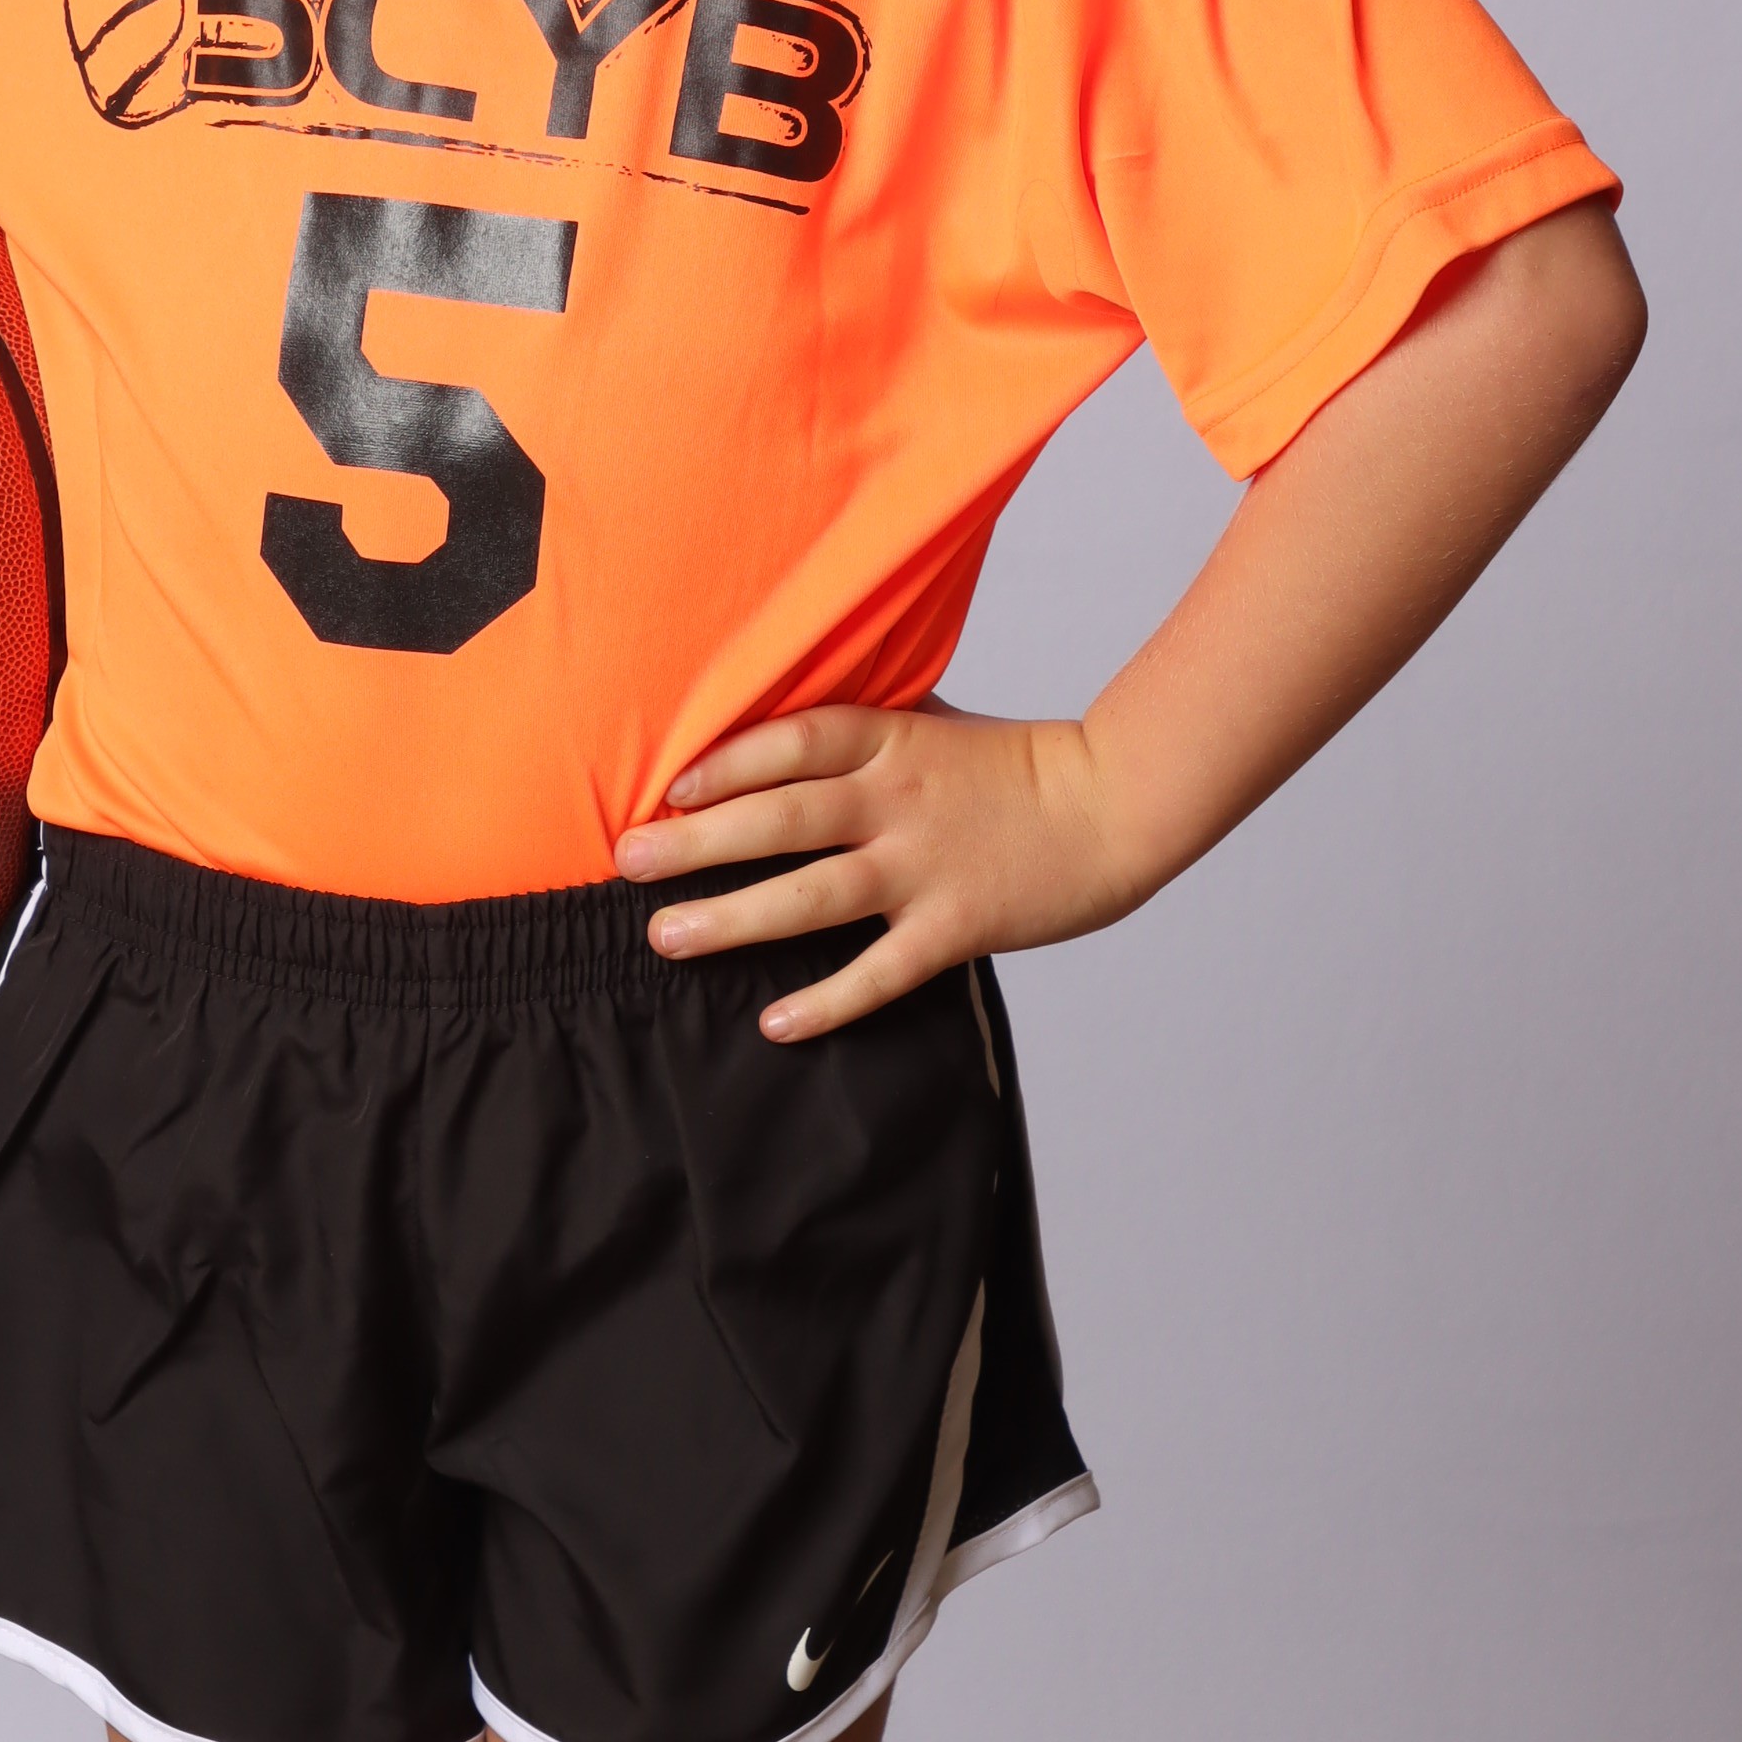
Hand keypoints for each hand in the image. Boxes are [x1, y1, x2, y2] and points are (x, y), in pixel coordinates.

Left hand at [614, 701, 1149, 1042]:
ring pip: (814, 895)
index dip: (725, 762)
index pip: (792, 742)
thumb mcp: (932, 722)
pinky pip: (880, 972)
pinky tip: (775, 1023)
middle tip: (628, 862)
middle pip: (782, 817)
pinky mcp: (957, 927)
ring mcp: (927, 865)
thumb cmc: (1011, 766)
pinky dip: (828, 1001)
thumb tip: (772, 719)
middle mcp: (899, 799)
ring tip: (666, 938)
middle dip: (697, 842)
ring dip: (734, 918)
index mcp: (893, 739)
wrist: (1114, 806)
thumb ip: (861, 724)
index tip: (668, 788)